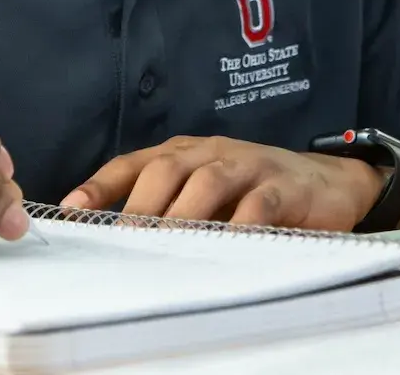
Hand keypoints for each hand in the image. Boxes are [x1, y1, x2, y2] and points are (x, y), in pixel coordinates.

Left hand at [61, 136, 385, 230]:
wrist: (327, 183)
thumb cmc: (254, 191)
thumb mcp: (205, 194)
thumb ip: (165, 207)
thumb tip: (111, 236)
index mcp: (186, 153)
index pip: (134, 162)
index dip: (101, 184)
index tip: (71, 210)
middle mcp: (212, 153)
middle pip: (166, 169)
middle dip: (140, 204)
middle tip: (122, 240)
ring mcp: (249, 166)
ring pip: (207, 182)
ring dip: (183, 215)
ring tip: (164, 244)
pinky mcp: (285, 188)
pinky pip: (259, 204)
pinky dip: (239, 225)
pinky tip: (225, 246)